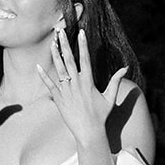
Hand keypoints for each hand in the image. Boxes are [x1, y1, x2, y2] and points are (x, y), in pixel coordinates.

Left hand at [37, 28, 127, 148]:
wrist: (88, 132)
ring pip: (58, 69)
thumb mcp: (110, 97)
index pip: (85, 59)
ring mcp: (66, 91)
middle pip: (69, 60)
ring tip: (52, 42)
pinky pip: (49, 85)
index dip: (83, 45)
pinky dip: (43, 76)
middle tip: (60, 31)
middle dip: (65, 44)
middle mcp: (76, 84)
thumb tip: (125, 68)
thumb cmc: (100, 115)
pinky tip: (38, 66)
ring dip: (54, 55)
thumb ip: (116, 81)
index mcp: (88, 82)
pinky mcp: (58, 99)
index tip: (81, 32)